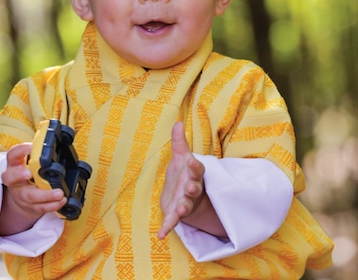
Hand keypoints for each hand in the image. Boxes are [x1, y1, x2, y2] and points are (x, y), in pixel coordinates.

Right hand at [0, 142, 66, 235]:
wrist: (22, 197)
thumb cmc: (28, 174)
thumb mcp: (28, 162)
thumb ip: (38, 154)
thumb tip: (57, 143)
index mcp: (15, 165)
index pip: (12, 155)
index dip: (20, 151)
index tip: (30, 148)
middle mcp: (15, 180)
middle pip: (12, 178)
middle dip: (20, 175)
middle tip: (29, 173)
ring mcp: (22, 195)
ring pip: (30, 196)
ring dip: (45, 196)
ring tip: (59, 193)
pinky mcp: (31, 206)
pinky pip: (41, 207)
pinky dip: (53, 205)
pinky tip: (62, 201)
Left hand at [158, 121, 205, 238]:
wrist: (186, 195)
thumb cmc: (184, 173)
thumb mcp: (181, 157)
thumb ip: (179, 142)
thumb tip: (178, 122)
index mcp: (194, 174)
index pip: (197, 169)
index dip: (196, 166)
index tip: (193, 162)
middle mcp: (192, 189)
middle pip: (194, 188)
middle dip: (193, 188)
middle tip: (191, 188)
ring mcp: (185, 202)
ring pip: (186, 206)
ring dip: (184, 208)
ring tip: (180, 211)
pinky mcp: (176, 213)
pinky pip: (172, 221)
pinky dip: (167, 228)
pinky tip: (161, 235)